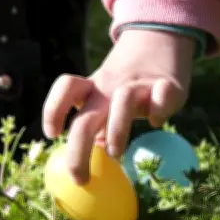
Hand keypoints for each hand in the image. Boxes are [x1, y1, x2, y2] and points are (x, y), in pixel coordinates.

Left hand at [42, 29, 194, 183]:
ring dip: (117, 131)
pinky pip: (162, 96)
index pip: (66, 89)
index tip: (52, 135)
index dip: (53, 109)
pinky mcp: (168, 85)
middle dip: (78, 150)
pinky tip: (156, 122)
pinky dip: (159, 110)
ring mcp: (140, 85)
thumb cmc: (127, 84)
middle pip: (87, 116)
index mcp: (93, 89)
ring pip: (123, 101)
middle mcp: (111, 87)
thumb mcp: (106, 99)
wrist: (161, 41)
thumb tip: (86, 164)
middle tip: (80, 178)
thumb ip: (97, 126)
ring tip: (116, 154)